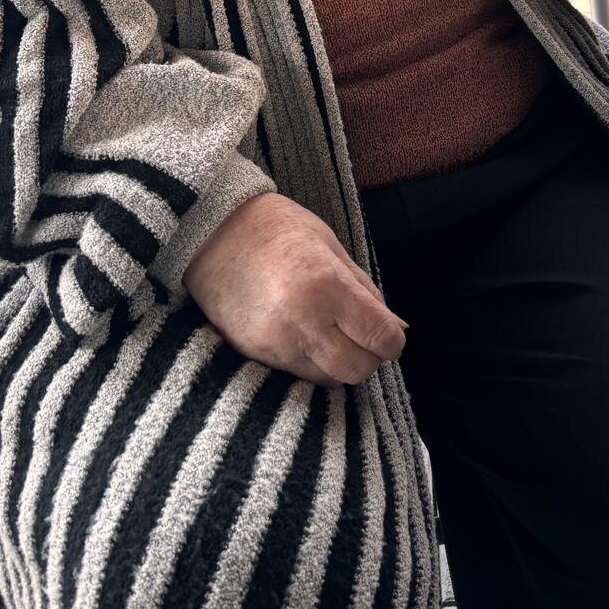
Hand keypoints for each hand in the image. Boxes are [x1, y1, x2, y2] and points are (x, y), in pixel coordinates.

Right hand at [182, 192, 407, 386]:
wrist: (212, 231)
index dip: (393, 339)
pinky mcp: (252, 355)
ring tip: (330, 333)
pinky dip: (310, 363)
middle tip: (362, 336)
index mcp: (327, 286)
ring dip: (338, 363)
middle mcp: (302, 321)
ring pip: (327, 380)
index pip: (380, 337)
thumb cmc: (277, 228)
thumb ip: (364, 290)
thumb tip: (397, 327)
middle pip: (357, 370)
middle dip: (369, 357)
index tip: (389, 332)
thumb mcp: (330, 246)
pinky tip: (304, 336)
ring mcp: (275, 343)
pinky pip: (296, 376)